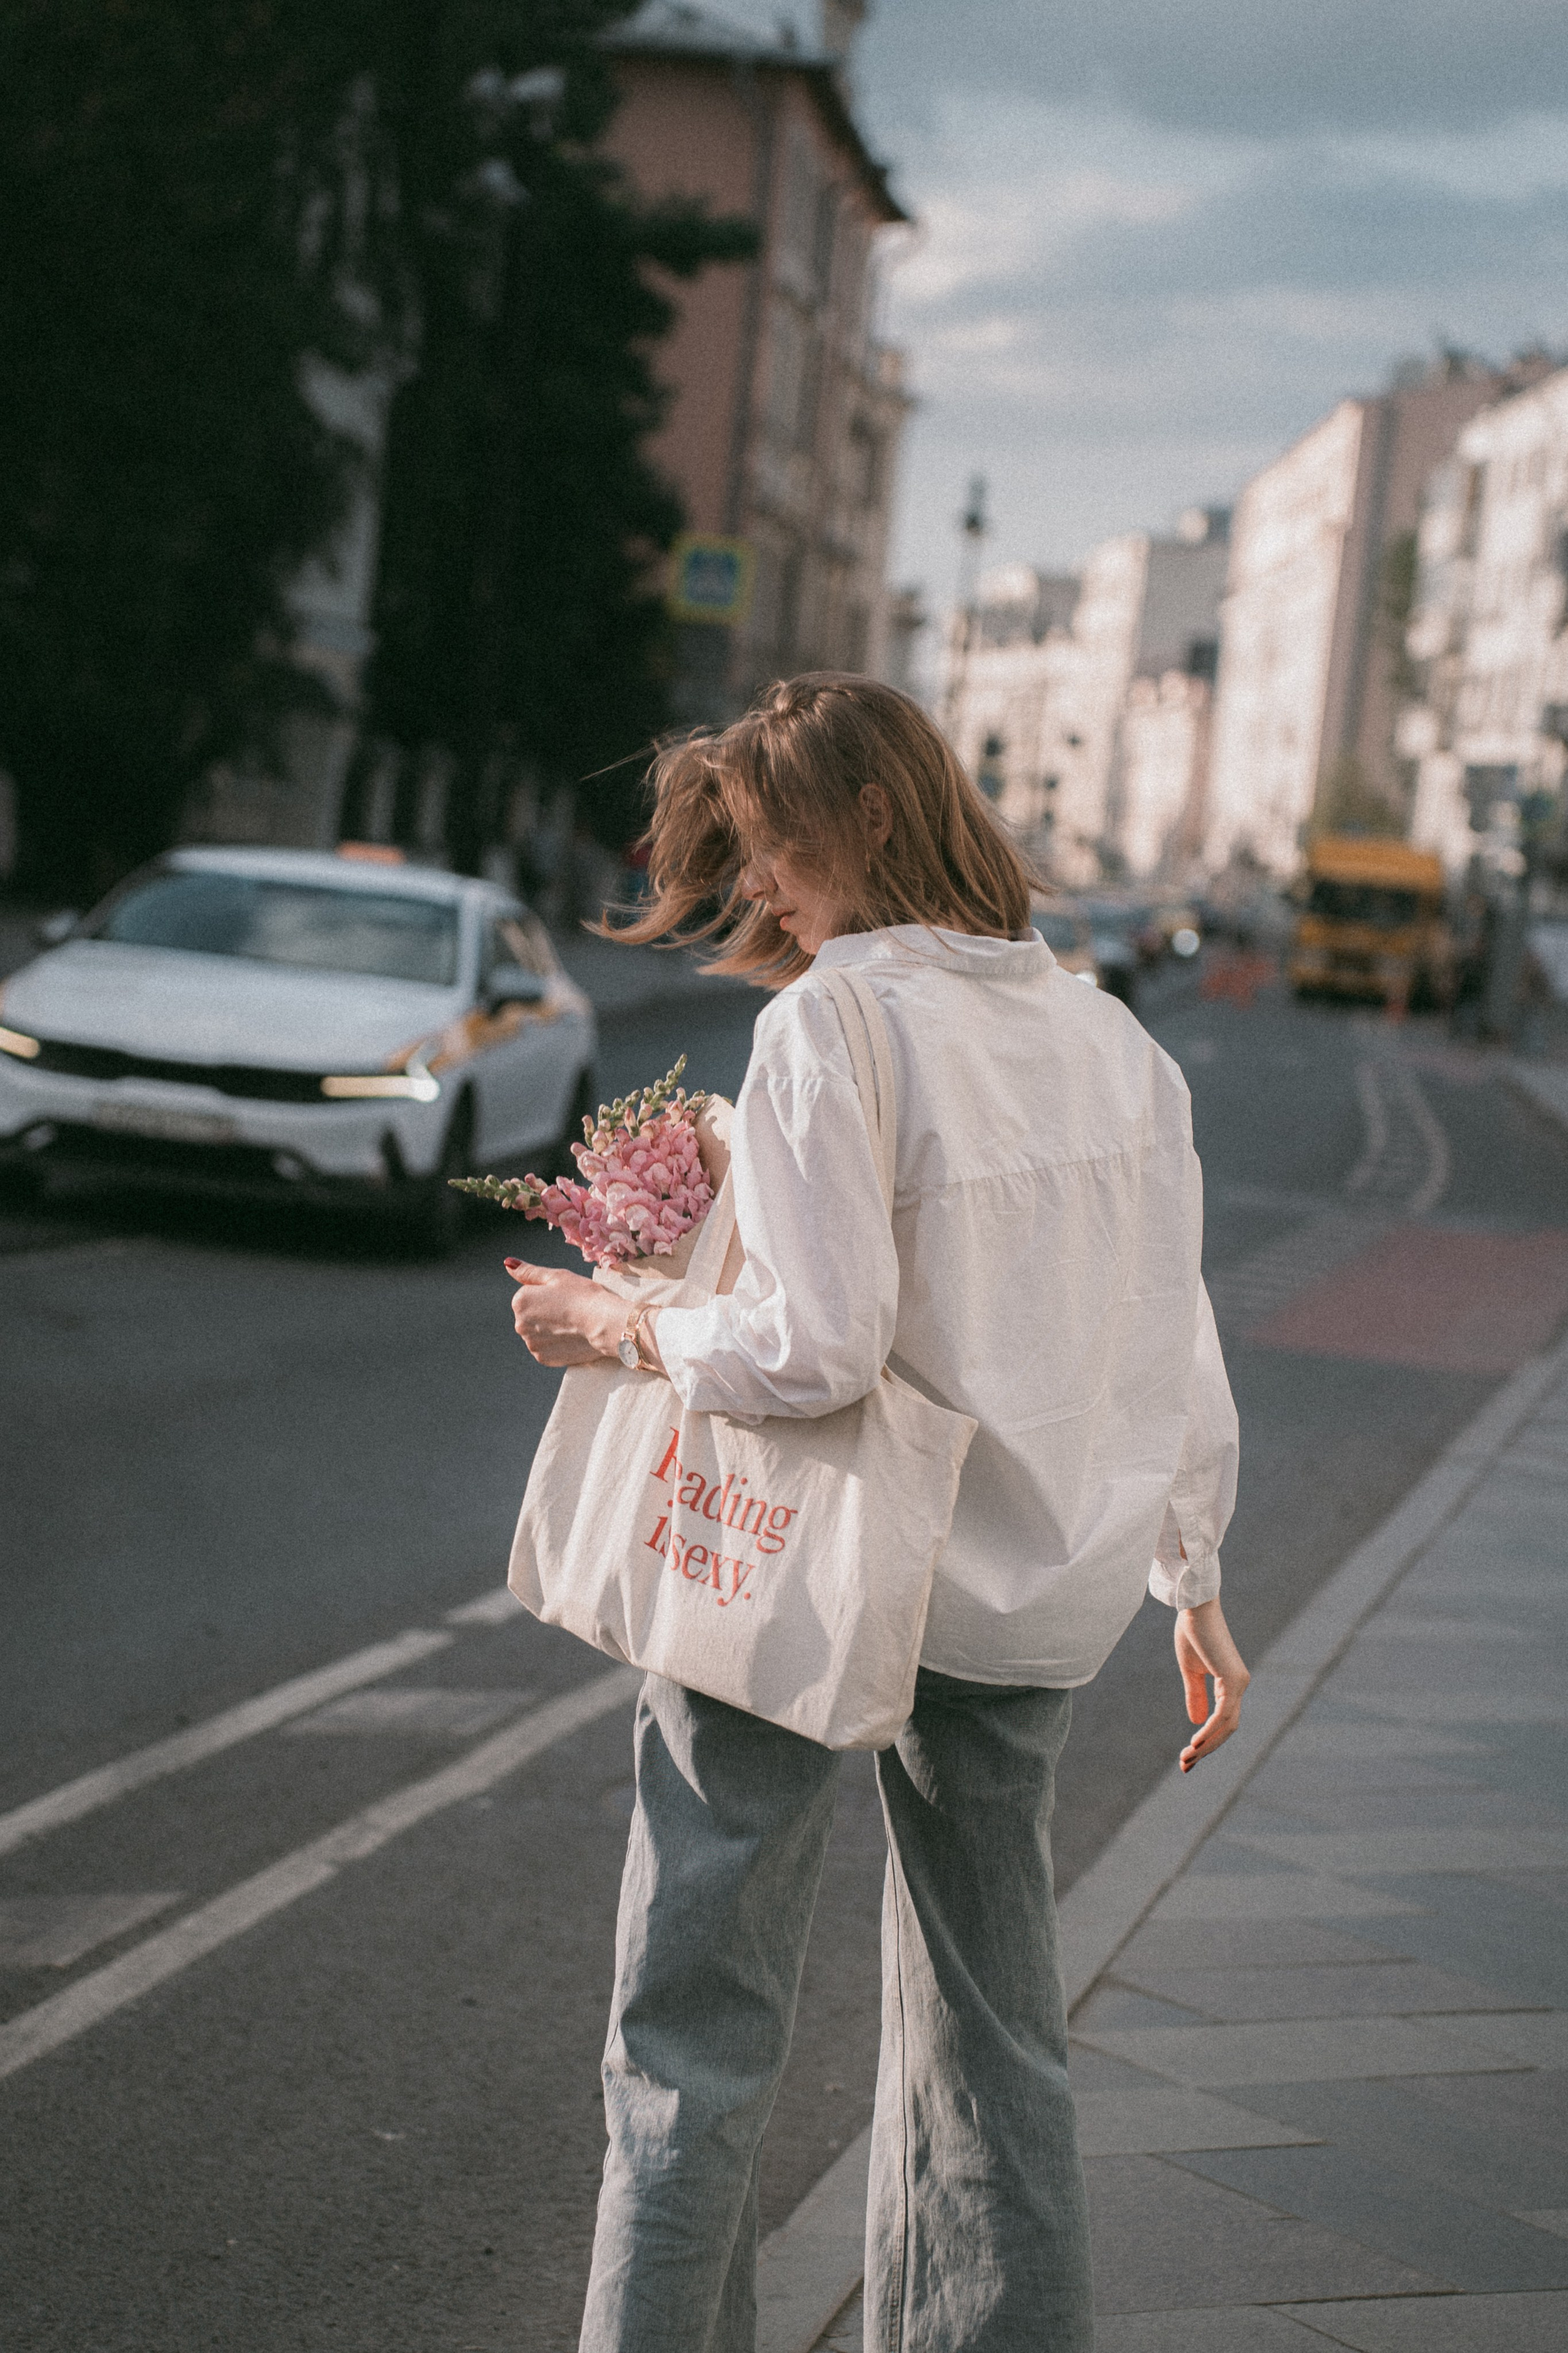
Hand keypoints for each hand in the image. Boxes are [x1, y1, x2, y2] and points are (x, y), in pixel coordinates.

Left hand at [506, 1259, 622, 1366]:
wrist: (604, 1323)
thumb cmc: (583, 1295)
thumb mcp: (556, 1276)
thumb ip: (528, 1271)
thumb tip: (508, 1264)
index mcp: (520, 1301)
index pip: (530, 1296)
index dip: (548, 1295)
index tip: (564, 1297)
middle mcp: (520, 1324)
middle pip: (532, 1316)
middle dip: (546, 1314)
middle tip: (569, 1311)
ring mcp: (531, 1344)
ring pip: (539, 1333)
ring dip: (551, 1330)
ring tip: (572, 1325)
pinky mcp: (543, 1358)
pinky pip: (547, 1349)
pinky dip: (557, 1344)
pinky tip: (571, 1338)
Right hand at [1175, 1598, 1249, 1772]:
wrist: (1195, 1607)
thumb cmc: (1192, 1632)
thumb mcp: (1190, 1671)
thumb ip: (1195, 1695)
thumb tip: (1196, 1722)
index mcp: (1230, 1683)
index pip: (1223, 1721)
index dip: (1207, 1741)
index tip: (1187, 1757)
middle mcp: (1240, 1685)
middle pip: (1227, 1729)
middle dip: (1207, 1750)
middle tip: (1185, 1766)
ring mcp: (1239, 1683)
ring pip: (1227, 1726)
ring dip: (1207, 1745)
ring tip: (1186, 1758)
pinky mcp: (1233, 1679)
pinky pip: (1224, 1714)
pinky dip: (1210, 1730)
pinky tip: (1196, 1742)